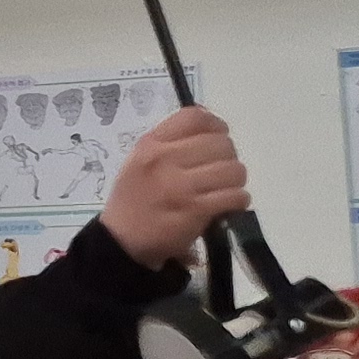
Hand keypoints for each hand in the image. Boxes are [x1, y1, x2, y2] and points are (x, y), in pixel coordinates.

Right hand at [101, 105, 247, 269]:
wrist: (121, 242)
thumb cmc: (134, 199)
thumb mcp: (140, 161)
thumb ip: (170, 143)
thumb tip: (213, 130)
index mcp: (151, 144)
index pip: (195, 117)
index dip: (215, 125)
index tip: (216, 138)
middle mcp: (165, 159)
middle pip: (221, 143)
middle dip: (227, 158)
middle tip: (218, 172)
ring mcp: (180, 186)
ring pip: (233, 170)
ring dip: (234, 181)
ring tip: (223, 190)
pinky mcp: (195, 210)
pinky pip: (235, 196)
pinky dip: (237, 201)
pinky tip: (225, 205)